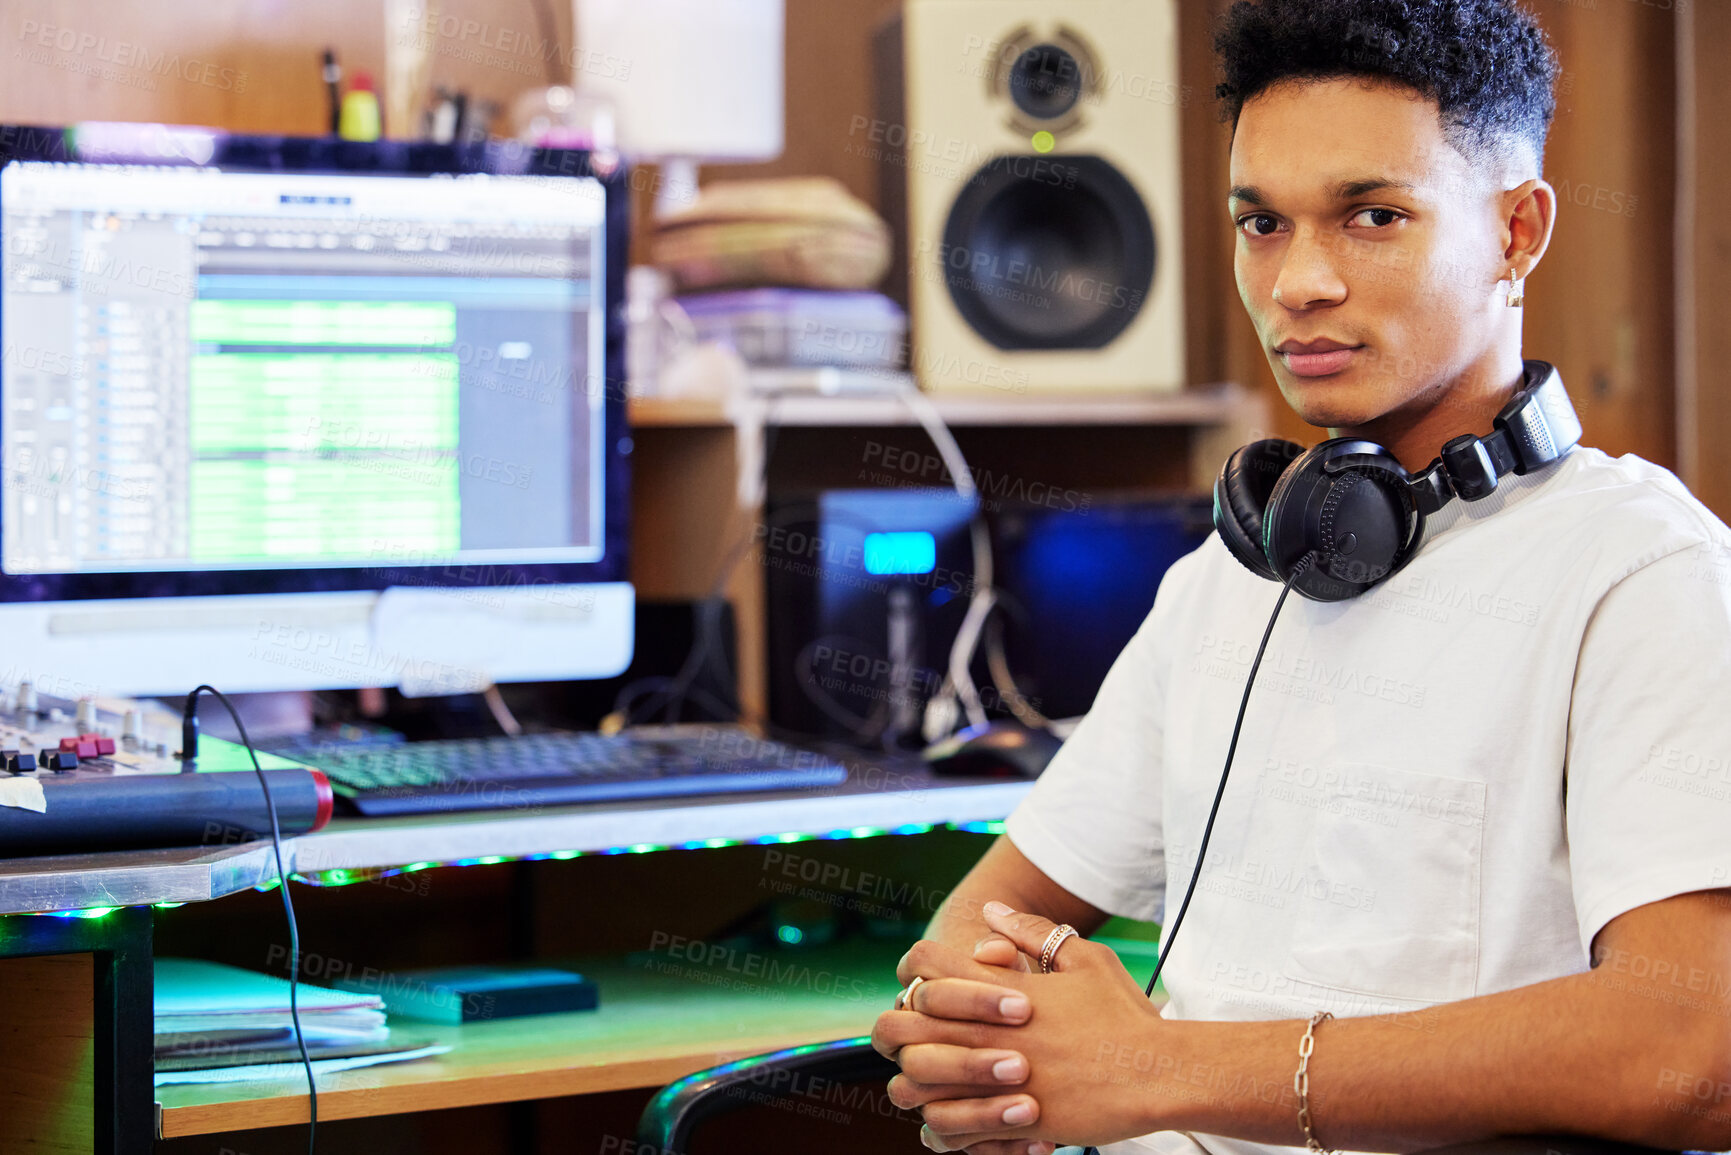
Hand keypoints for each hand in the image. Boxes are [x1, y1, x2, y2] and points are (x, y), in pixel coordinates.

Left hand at [873, 902, 1176, 1152]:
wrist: (1157, 1075)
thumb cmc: (1124, 1016)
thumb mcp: (1084, 958)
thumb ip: (1031, 932)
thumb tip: (991, 909)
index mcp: (999, 990)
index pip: (923, 966)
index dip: (915, 970)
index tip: (928, 984)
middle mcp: (985, 1033)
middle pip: (903, 1022)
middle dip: (901, 1024)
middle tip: (916, 1033)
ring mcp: (991, 1080)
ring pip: (911, 1083)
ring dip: (913, 1078)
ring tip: (927, 1079)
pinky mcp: (1005, 1122)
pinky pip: (945, 1130)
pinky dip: (939, 1127)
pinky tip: (949, 1122)